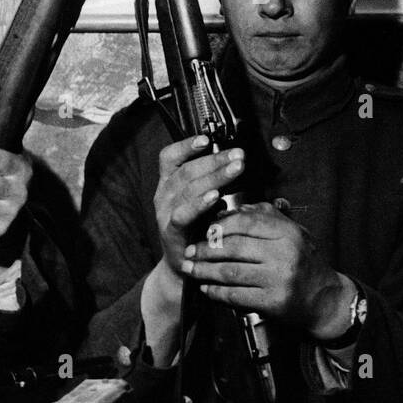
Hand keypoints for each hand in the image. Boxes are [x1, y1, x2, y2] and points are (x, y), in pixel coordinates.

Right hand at [154, 135, 243, 277]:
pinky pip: (183, 214)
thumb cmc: (195, 227)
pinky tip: (214, 196)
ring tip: (235, 168)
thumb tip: (234, 160)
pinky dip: (199, 204)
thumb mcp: (197, 199)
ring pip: (189, 188)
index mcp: (168, 183)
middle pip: (188, 170)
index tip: (206, 138)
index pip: (169, 157)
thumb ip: (208, 180)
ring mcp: (165, 212)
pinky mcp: (170, 231)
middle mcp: (163, 194)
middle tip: (238, 154)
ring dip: (215, 176)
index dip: (186, 146)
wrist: (183, 264)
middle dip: (215, 159)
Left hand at [182, 202, 352, 337]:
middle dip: (205, 249)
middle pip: (233, 247)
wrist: (325, 299)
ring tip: (190, 269)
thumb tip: (236, 208)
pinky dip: (217, 292)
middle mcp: (284, 253)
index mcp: (287, 232)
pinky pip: (236, 295)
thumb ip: (268, 217)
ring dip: (205, 271)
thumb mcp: (294, 232)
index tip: (204, 230)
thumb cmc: (304, 262)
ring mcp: (278, 279)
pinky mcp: (273, 302)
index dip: (220, 225)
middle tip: (188, 251)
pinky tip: (206, 288)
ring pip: (230, 272)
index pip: (245, 222)